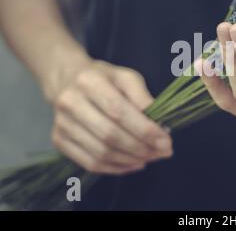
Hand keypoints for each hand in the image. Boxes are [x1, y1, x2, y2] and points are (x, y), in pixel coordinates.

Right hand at [49, 59, 172, 174]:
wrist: (67, 79)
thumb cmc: (103, 78)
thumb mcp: (126, 77)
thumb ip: (142, 97)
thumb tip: (159, 124)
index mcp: (89, 81)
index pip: (118, 110)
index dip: (144, 129)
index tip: (165, 140)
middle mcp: (70, 103)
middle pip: (109, 134)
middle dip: (141, 147)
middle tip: (162, 152)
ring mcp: (61, 124)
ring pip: (101, 152)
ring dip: (131, 159)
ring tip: (151, 157)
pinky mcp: (59, 141)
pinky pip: (90, 163)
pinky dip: (116, 168)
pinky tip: (134, 163)